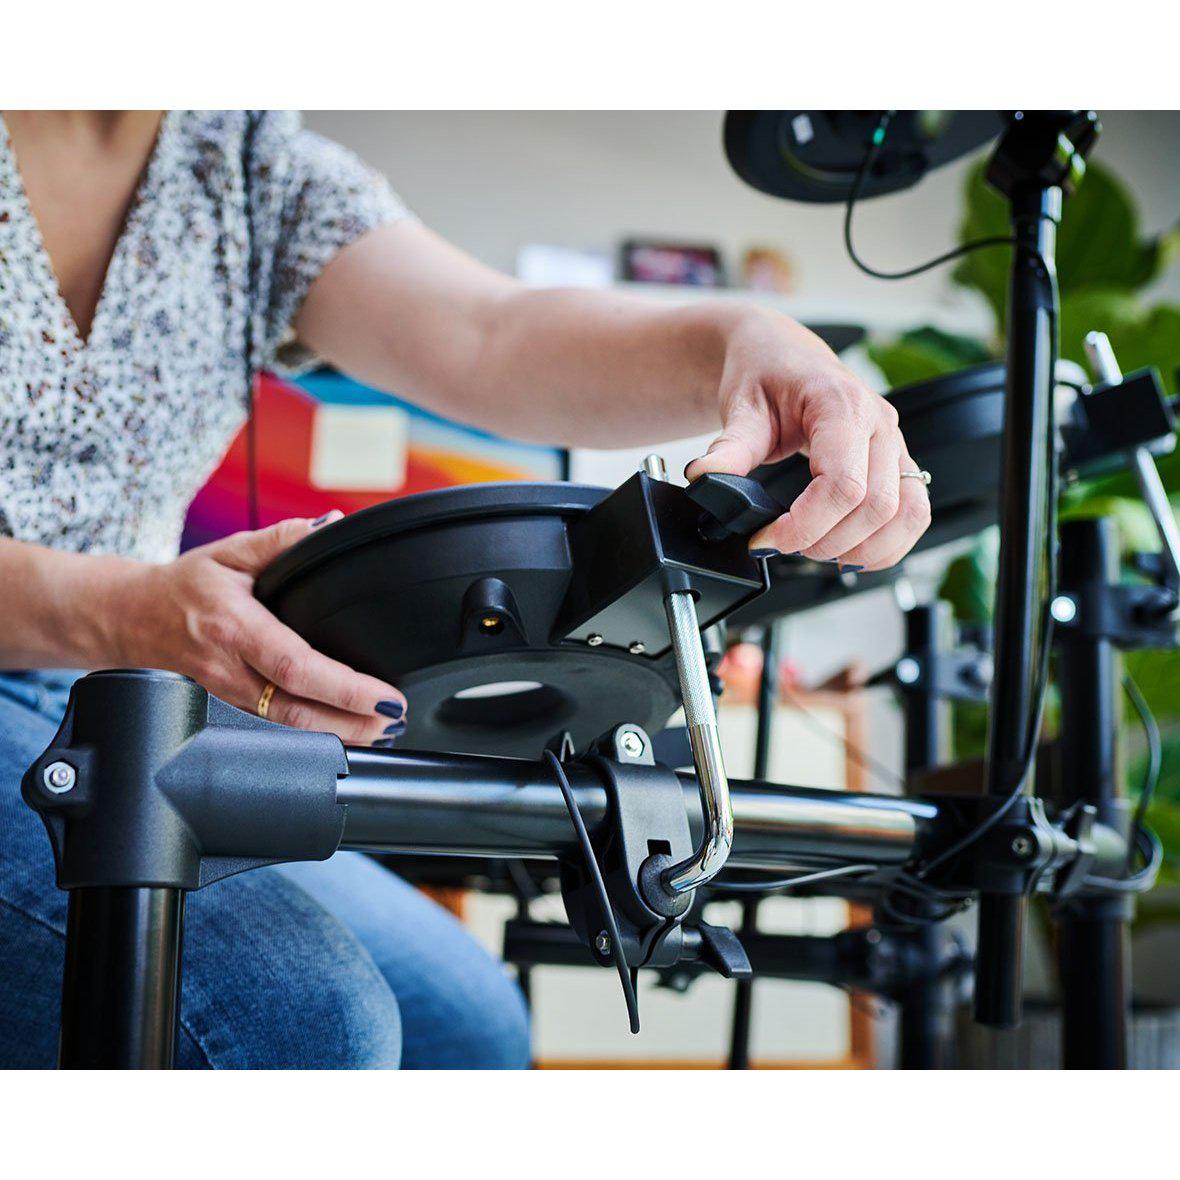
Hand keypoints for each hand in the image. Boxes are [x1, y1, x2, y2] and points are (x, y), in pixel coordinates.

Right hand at [110, 513, 406, 744]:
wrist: (129, 616)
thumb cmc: (184, 585)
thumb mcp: (233, 550)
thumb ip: (285, 539)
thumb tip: (332, 526)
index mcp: (233, 626)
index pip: (295, 666)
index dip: (344, 688)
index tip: (384, 696)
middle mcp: (229, 668)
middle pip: (296, 710)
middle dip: (353, 722)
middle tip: (395, 719)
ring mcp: (228, 693)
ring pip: (288, 726)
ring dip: (340, 733)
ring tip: (383, 728)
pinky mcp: (231, 705)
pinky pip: (278, 725)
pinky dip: (317, 731)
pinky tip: (348, 729)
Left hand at [685, 311, 930, 569]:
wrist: (780, 352)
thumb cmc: (764, 372)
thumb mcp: (740, 406)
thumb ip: (730, 447)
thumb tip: (705, 477)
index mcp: (841, 405)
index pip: (842, 485)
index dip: (805, 525)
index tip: (766, 539)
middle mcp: (879, 424)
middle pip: (876, 507)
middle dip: (826, 541)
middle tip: (784, 545)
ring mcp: (894, 444)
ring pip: (906, 514)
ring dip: (863, 549)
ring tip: (816, 552)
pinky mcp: (897, 462)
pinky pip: (914, 512)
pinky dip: (888, 544)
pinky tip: (851, 551)